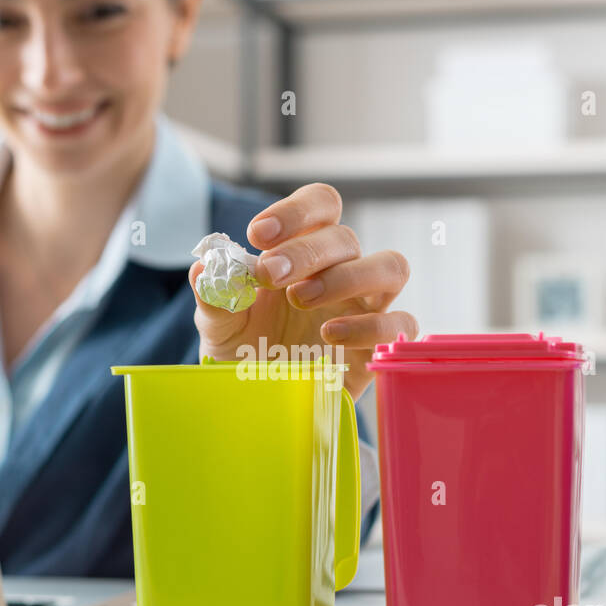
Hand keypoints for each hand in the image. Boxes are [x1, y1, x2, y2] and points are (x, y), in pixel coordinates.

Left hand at [189, 183, 417, 398]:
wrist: (260, 400)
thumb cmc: (245, 350)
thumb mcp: (219, 324)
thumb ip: (214, 295)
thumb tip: (205, 270)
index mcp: (306, 250)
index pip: (321, 205)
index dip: (296, 212)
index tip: (258, 234)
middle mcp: (342, 270)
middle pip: (345, 237)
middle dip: (305, 252)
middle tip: (269, 276)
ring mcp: (366, 306)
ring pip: (391, 266)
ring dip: (347, 276)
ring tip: (301, 299)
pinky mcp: (379, 345)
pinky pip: (400, 323)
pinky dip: (369, 325)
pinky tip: (328, 334)